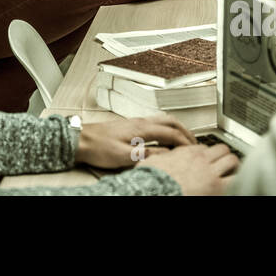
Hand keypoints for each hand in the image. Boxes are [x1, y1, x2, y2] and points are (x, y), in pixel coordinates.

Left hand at [75, 115, 196, 169]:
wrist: (80, 139)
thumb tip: (166, 155)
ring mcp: (136, 122)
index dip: (186, 142)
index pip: (171, 132)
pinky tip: (164, 139)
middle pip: (170, 121)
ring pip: (163, 120)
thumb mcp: (123, 156)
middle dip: (186, 131)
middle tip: (195, 143)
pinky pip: (155, 123)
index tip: (195, 150)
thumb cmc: (97, 147)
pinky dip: (166, 129)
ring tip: (184, 140)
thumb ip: (146, 155)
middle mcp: (140, 122)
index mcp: (141, 128)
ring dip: (177, 128)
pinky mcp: (130, 126)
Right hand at [134, 141, 238, 195]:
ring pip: (232, 161)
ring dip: (233, 166)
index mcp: (186, 152)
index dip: (207, 154)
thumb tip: (159, 155)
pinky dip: (236, 179)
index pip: (204, 147)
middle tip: (225, 162)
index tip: (207, 159)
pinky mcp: (218, 187)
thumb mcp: (151, 162)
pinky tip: (236, 183)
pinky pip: (235, 179)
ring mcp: (211, 173)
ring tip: (233, 171)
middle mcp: (201, 160)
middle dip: (224, 155)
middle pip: (222, 149)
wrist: (155, 191)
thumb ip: (159, 156)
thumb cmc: (153, 181)